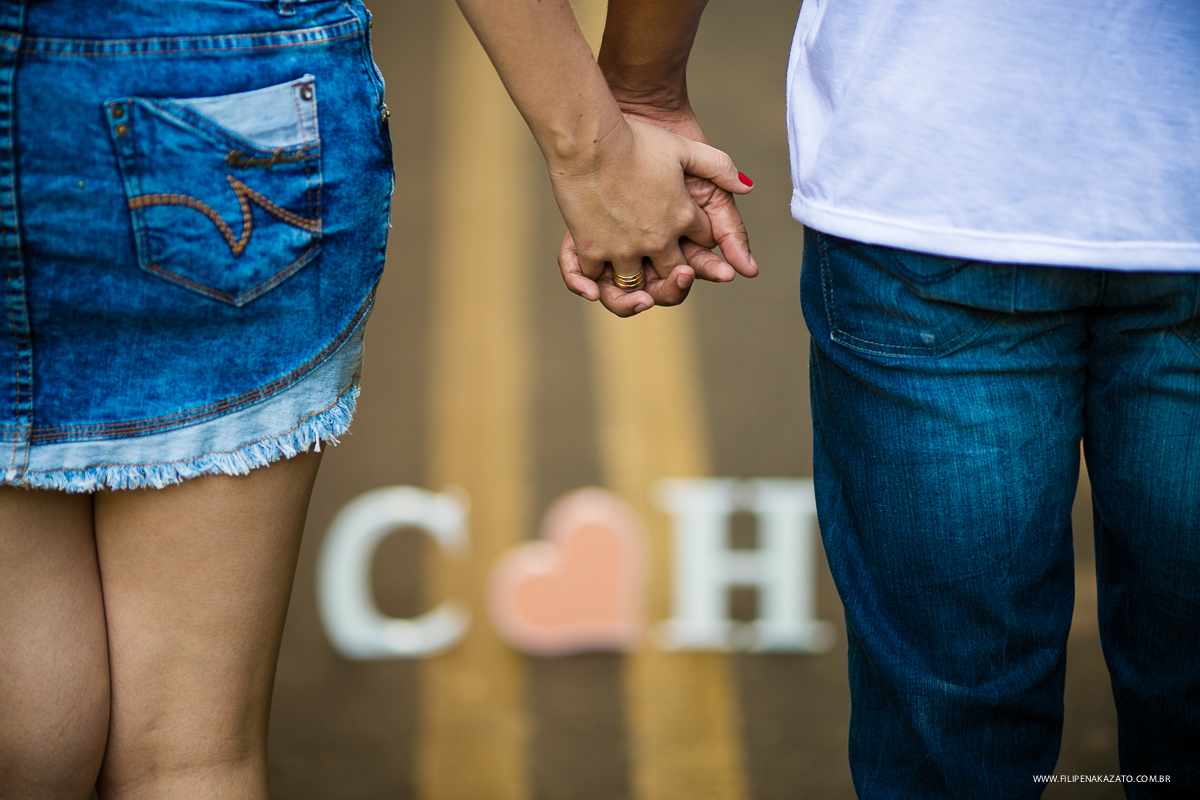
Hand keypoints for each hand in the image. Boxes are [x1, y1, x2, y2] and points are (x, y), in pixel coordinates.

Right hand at [548, 115, 751, 315]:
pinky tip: (601, 265)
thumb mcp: (685, 148)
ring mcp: (625, 248)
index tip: (688, 225)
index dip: (698, 234)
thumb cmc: (636, 139)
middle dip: (675, 268)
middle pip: (675, 271)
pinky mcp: (593, 250)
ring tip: (632, 265)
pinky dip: (600, 276)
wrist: (588, 140)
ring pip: (638, 281)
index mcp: (684, 218)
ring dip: (638, 277)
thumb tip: (748, 186)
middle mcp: (659, 240)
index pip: (704, 239)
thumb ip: (720, 166)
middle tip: (663, 257)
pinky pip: (599, 278)